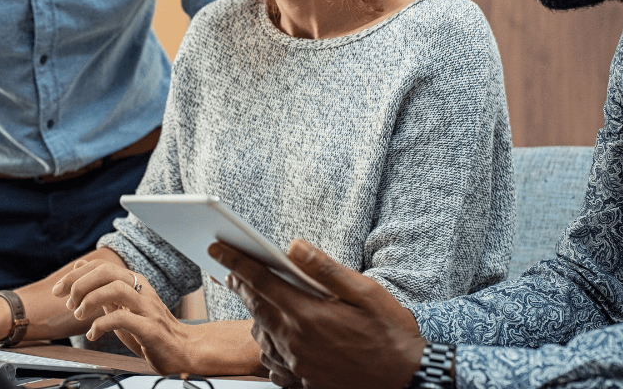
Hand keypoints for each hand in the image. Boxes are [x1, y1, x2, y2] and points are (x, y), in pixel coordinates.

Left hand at [51, 259, 196, 374]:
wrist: (182, 350)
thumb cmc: (150, 329)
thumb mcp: (122, 306)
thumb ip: (103, 290)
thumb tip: (79, 270)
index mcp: (134, 282)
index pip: (101, 266)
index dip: (76, 275)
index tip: (59, 290)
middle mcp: (142, 290)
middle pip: (107, 271)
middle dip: (80, 284)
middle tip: (69, 303)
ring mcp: (147, 308)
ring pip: (116, 289)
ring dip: (90, 300)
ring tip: (80, 315)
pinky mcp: (150, 328)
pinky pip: (122, 318)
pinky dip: (101, 325)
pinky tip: (94, 334)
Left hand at [210, 239, 425, 388]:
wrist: (405, 379)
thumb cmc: (390, 333)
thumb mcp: (365, 292)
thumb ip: (325, 269)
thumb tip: (294, 247)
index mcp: (308, 315)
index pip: (261, 281)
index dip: (236, 262)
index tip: (216, 248)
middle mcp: (295, 342)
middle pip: (256, 307)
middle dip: (241, 285)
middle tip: (231, 270)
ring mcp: (297, 364)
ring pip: (261, 335)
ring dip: (257, 315)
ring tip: (264, 301)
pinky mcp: (302, 381)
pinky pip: (273, 360)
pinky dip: (270, 344)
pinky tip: (280, 335)